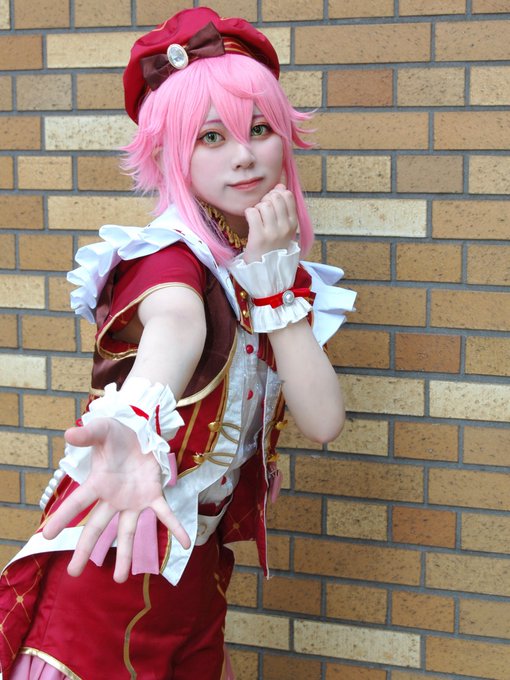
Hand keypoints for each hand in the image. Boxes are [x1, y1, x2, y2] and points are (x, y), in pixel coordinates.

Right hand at [42, 418, 189, 582]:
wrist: (140, 432)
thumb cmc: (117, 435)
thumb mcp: (103, 430)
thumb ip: (88, 434)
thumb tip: (69, 433)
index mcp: (98, 483)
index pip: (78, 503)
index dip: (62, 517)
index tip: (46, 536)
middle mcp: (113, 498)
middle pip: (97, 527)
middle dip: (84, 549)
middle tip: (73, 573)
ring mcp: (133, 501)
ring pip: (127, 532)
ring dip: (125, 554)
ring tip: (121, 579)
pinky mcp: (153, 496)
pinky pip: (165, 515)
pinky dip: (175, 528)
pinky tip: (186, 543)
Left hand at [243, 184, 297, 263]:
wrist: (267, 272)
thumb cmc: (273, 248)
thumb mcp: (285, 229)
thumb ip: (284, 208)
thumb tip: (280, 185)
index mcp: (293, 224)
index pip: (288, 196)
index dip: (277, 194)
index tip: (271, 203)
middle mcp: (285, 227)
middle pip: (275, 198)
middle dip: (266, 199)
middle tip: (262, 210)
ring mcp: (273, 232)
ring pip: (263, 205)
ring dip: (257, 208)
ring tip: (257, 218)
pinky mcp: (259, 237)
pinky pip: (252, 213)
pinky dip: (249, 213)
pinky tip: (250, 221)